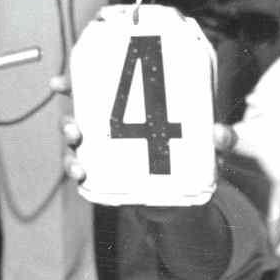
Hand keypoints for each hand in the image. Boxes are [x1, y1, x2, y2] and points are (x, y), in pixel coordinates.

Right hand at [50, 73, 235, 188]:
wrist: (187, 198)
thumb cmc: (195, 155)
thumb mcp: (209, 142)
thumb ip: (220, 138)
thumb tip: (219, 133)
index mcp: (128, 107)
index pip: (97, 87)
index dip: (75, 81)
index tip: (58, 82)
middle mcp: (110, 128)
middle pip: (78, 117)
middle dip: (67, 120)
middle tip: (75, 128)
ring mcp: (105, 155)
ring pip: (76, 147)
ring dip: (70, 150)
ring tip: (77, 156)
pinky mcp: (106, 179)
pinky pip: (84, 175)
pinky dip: (78, 174)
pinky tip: (81, 175)